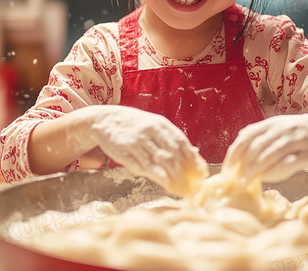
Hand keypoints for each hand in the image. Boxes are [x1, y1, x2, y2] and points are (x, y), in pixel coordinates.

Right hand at [89, 106, 207, 196]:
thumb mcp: (154, 125)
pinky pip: (142, 166)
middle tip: (190, 185)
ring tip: (179, 187)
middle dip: (183, 172)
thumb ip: (172, 139)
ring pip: (158, 162)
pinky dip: (155, 176)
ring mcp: (136, 142)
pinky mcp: (124, 152)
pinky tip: (163, 183)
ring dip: (171, 177)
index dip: (192, 159)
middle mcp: (150, 131)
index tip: (201, 172)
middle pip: (171, 154)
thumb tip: (194, 154)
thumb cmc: (135, 125)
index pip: (181, 142)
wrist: (106, 119)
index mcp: (160, 124)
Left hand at [224, 108, 307, 182]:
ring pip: (271, 155)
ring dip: (256, 170)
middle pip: (257, 147)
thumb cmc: (297, 131)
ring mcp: (296, 140)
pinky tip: (268, 179)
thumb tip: (236, 150)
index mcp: (271, 123)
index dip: (234, 153)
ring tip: (246, 182)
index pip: (247, 136)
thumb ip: (258, 136)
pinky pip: (289, 163)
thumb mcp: (276, 127)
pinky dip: (275, 172)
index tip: (227, 169)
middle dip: (244, 166)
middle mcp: (282, 129)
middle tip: (236, 180)